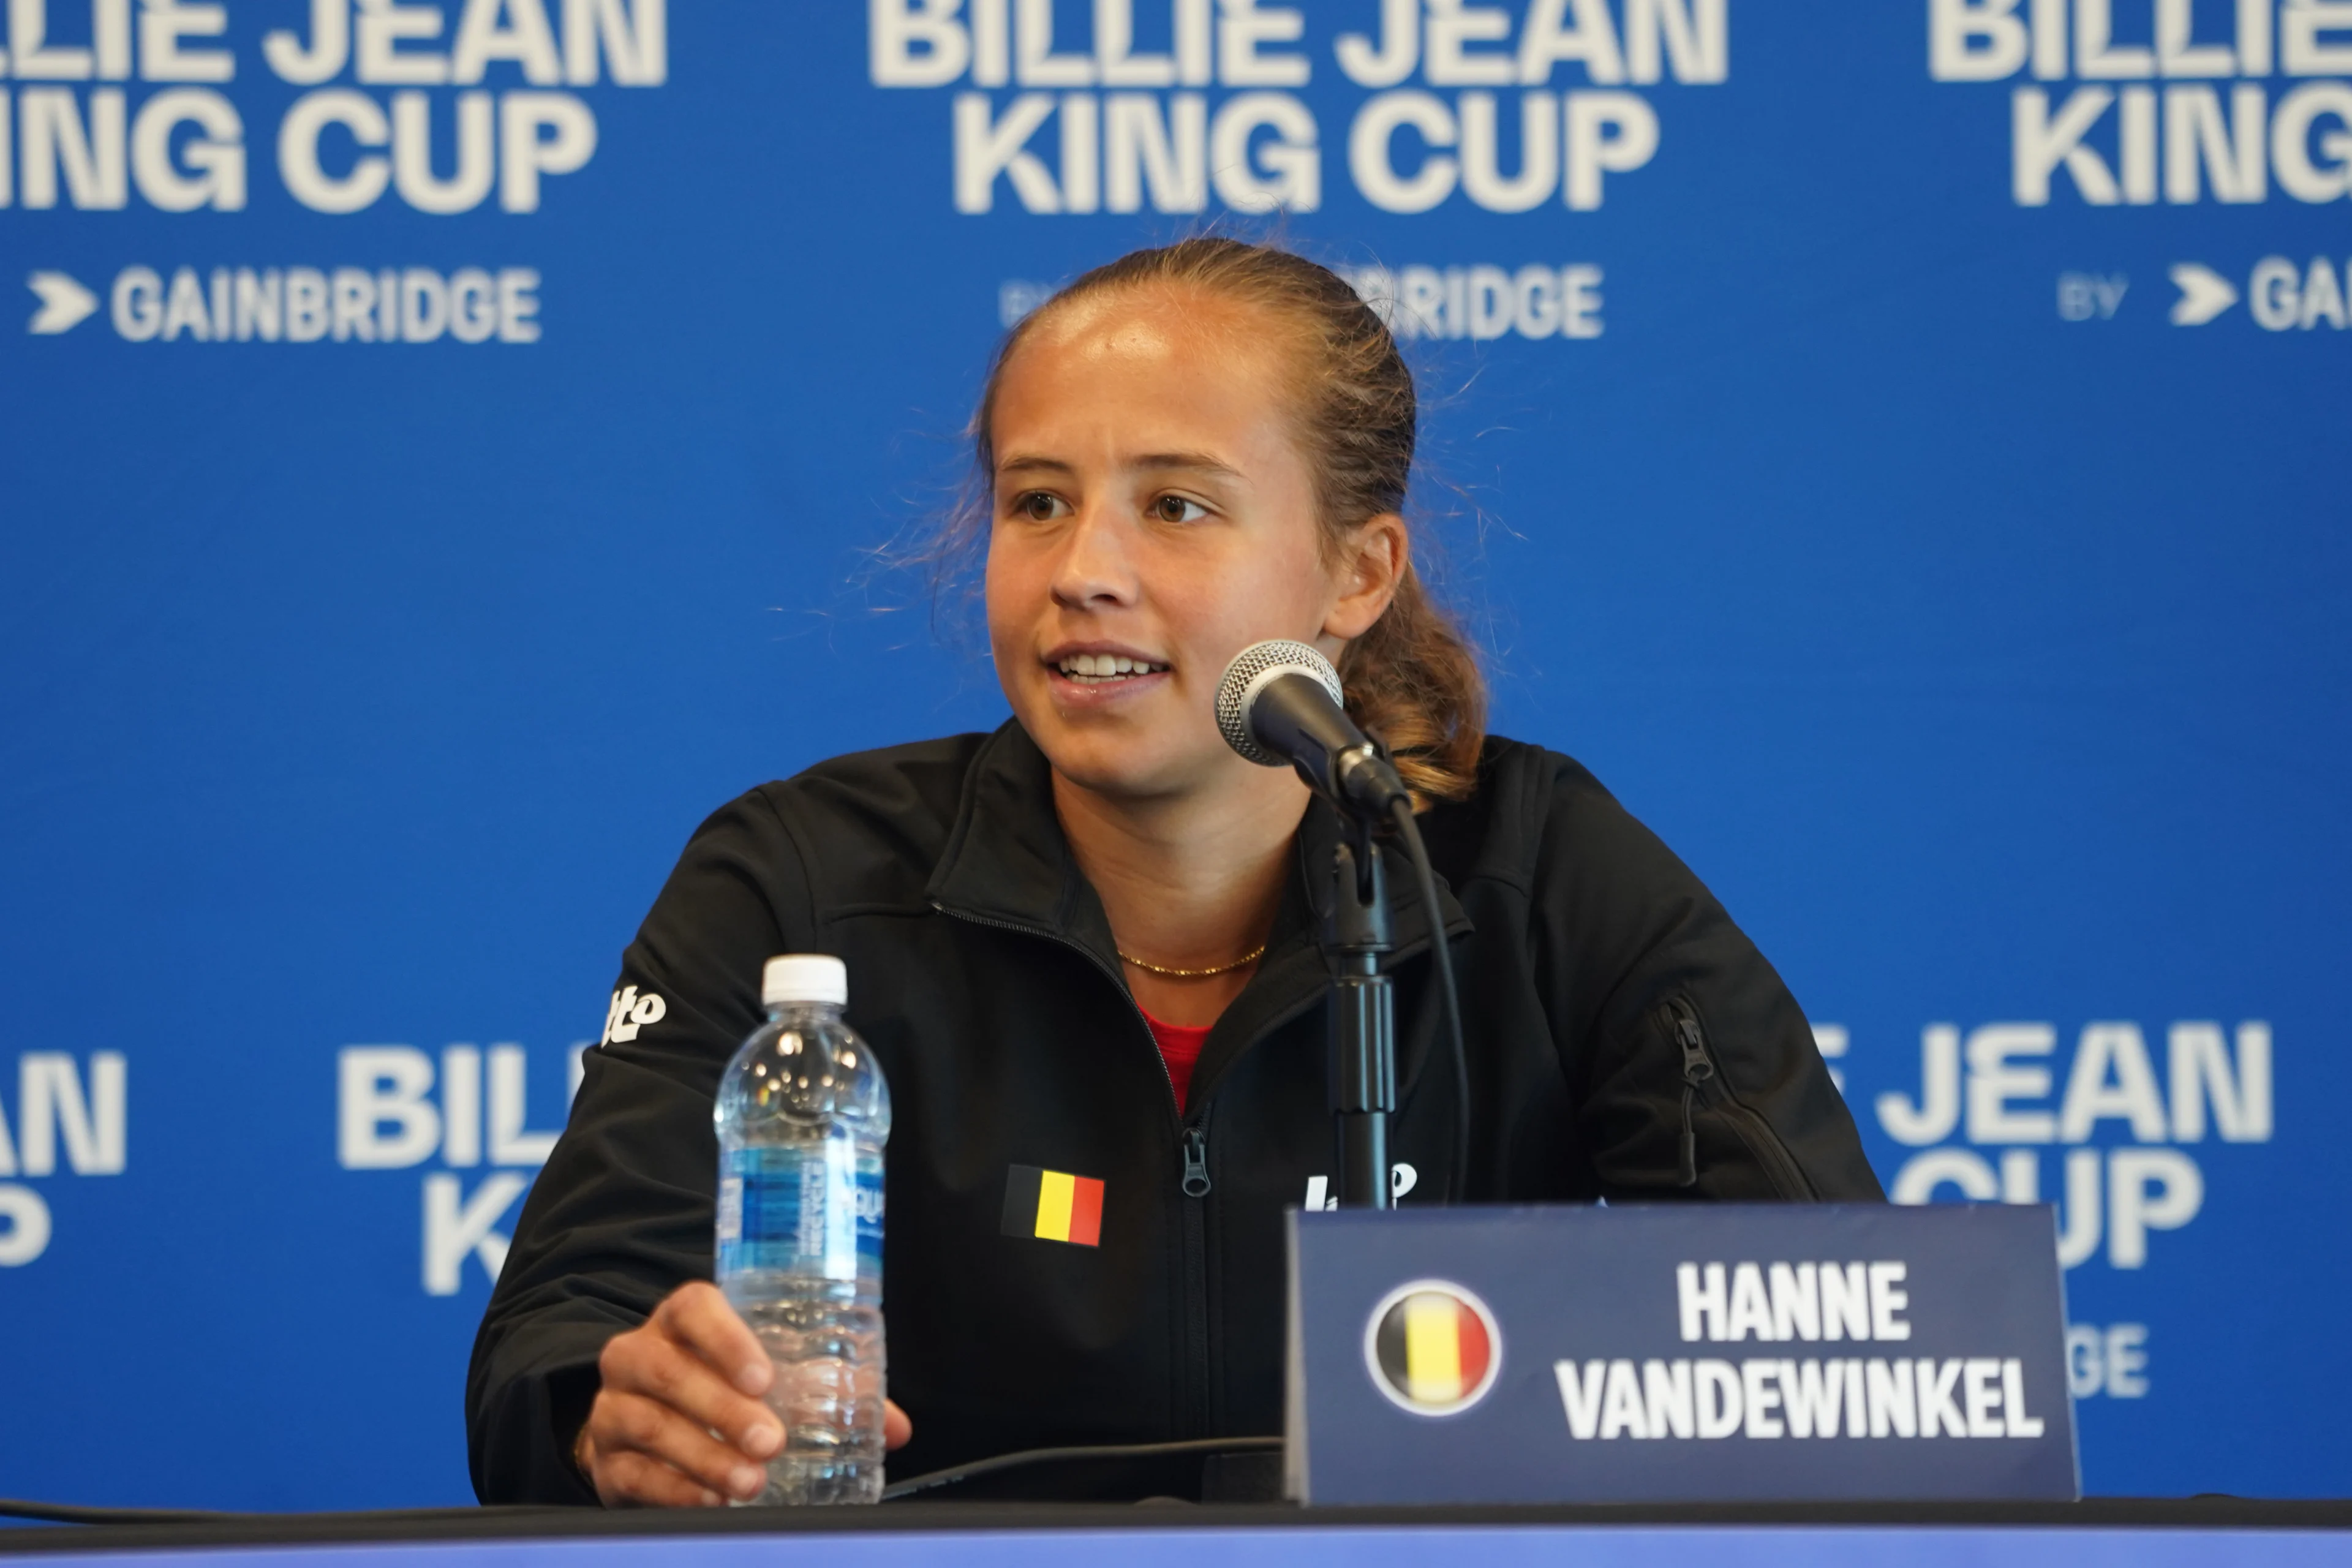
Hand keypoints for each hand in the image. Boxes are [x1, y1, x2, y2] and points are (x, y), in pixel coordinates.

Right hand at [574, 1281, 911, 1506]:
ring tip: (749, 1481)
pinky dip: (675, 1489)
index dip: (726, 1338)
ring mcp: (613, 1406)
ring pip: (649, 1423)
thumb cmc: (720, 1388)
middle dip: (723, 1408)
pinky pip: (632, 1472)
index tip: (765, 1377)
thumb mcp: (766, 1378)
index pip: (693, 1308)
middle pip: (668, 1370)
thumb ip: (828, 1394)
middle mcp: (637, 1354)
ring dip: (705, 1455)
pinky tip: (711, 1499)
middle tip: (771, 1441)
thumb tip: (896, 1427)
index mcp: (681, 1321)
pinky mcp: (604, 1459)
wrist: (641, 1427)